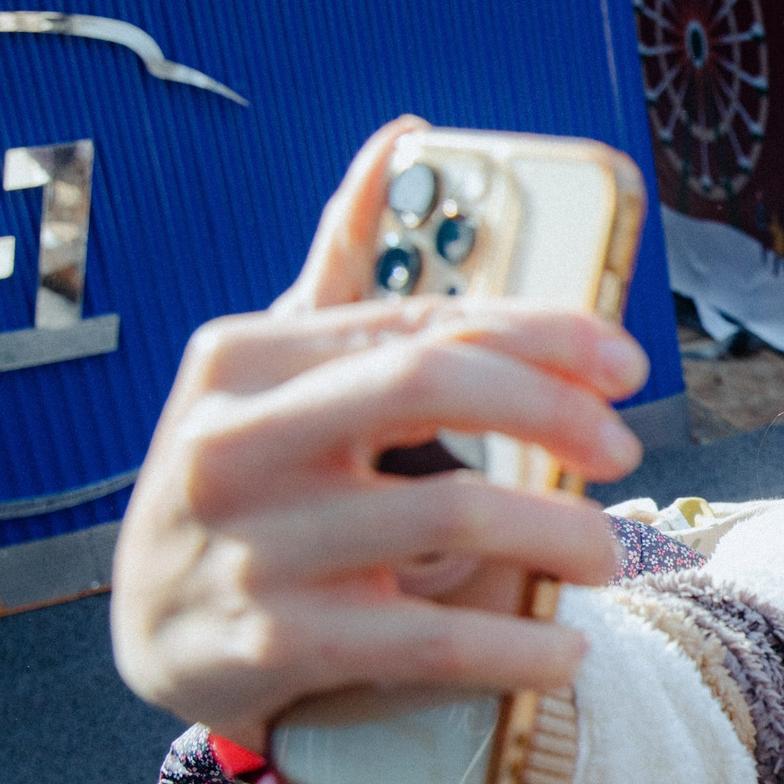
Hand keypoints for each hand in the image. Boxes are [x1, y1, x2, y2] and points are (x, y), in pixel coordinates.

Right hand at [110, 120, 649, 746]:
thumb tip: (403, 136)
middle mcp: (235, 443)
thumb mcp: (271, 373)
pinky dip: (521, 645)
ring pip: (453, 517)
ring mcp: (251, 547)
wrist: (158, 636)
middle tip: (624, 448)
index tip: (625, 363)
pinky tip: (564, 647)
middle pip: (434, 385)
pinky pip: (432, 640)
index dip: (544, 333)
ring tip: (603, 554)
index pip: (422, 319)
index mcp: (245, 359)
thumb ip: (342, 267)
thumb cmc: (250, 481)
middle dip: (557, 411)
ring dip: (562, 535)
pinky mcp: (275, 645)